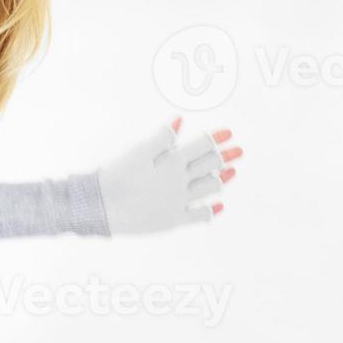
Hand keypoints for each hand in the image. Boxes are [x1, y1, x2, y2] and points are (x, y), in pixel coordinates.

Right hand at [95, 116, 242, 235]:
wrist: (103, 206)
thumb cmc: (117, 176)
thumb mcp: (137, 151)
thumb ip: (161, 138)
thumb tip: (179, 122)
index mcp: (172, 162)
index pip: (200, 146)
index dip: (216, 138)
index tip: (229, 132)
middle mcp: (180, 181)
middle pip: (209, 166)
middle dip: (225, 156)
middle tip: (239, 150)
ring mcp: (179, 202)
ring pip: (208, 188)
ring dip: (222, 179)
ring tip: (232, 172)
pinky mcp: (173, 219)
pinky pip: (199, 215)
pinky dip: (211, 210)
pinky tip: (218, 207)